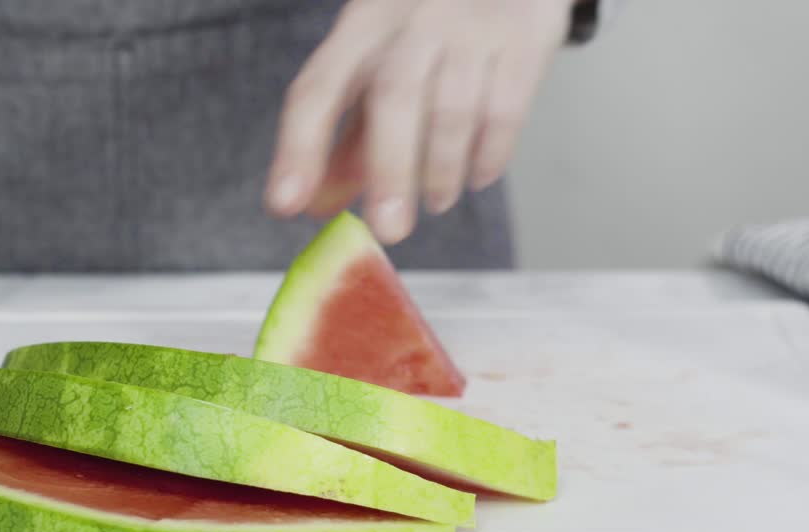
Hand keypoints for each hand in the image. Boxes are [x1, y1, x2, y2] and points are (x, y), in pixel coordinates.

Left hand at [266, 0, 574, 243]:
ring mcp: (469, 27)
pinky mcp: (523, 38)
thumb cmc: (426, 27)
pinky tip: (476, 177)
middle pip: (394, 98)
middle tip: (389, 230)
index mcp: (360, 29)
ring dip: (440, 171)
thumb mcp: (377, 62)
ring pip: (452, 109)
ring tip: (435, 202)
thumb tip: (316, 207)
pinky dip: (488, 155)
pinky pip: (504, 109)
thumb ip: (349, 138)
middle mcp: (410, 23)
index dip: (298, 150)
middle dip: (389, 171)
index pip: (317, 89)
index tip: (285, 205)